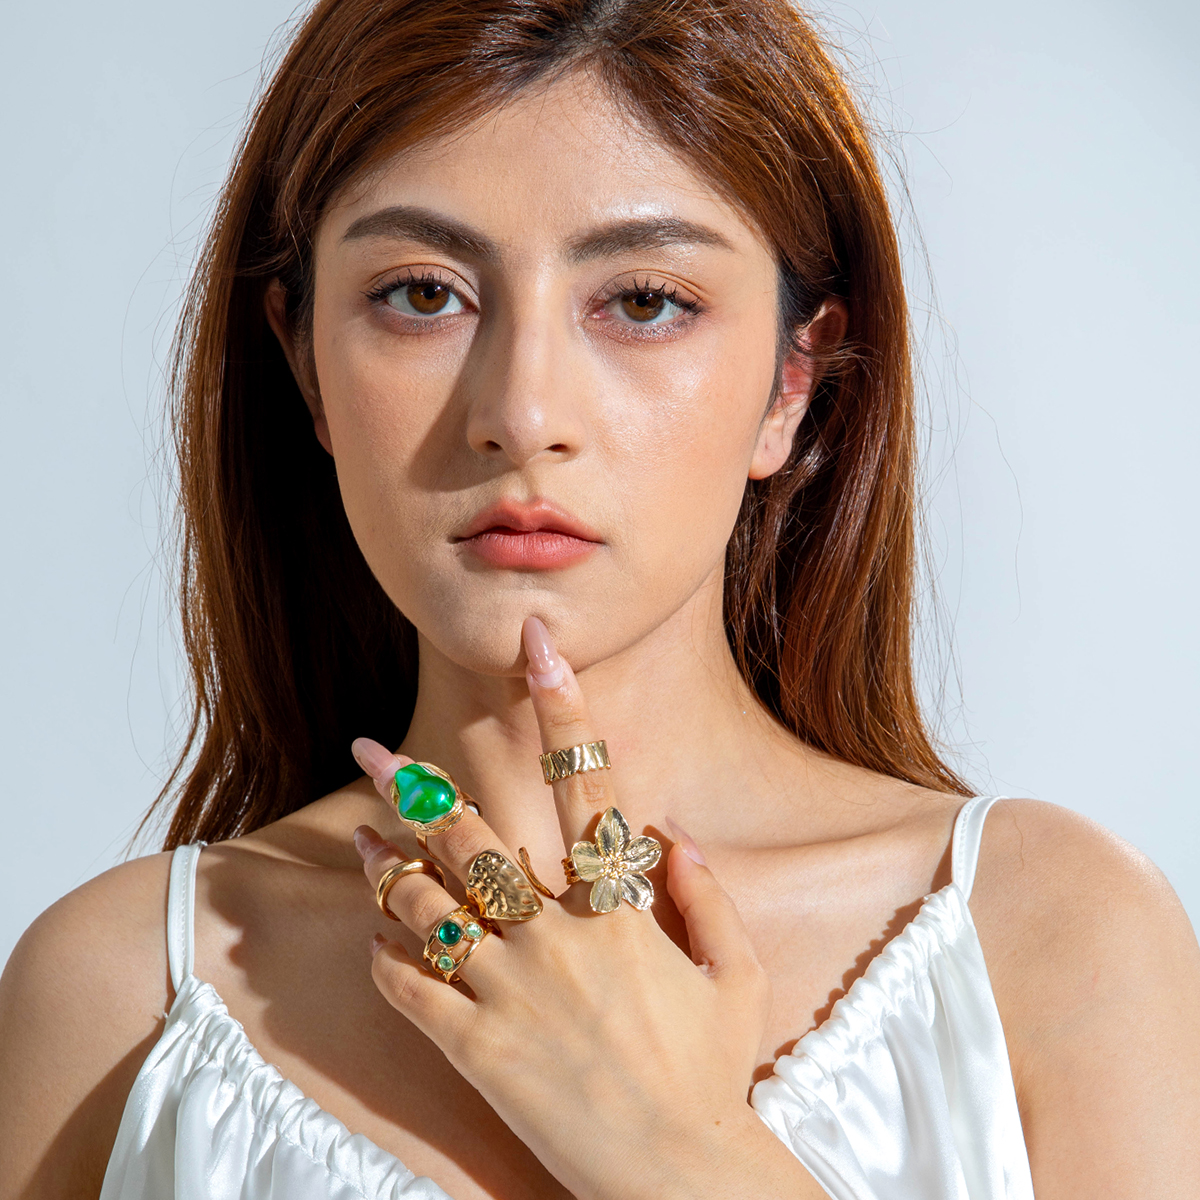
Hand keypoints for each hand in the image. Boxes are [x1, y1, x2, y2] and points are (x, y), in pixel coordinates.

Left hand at [350, 617, 786, 1199]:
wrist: (676, 1175)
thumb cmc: (711, 1070)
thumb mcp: (736, 973)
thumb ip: (706, 892)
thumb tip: (669, 828)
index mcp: (620, 909)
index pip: (589, 783)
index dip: (565, 706)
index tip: (539, 646)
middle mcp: (557, 937)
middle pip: (472, 836)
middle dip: (414, 783)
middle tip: (369, 746)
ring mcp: (511, 994)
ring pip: (425, 905)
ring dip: (386, 865)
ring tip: (361, 837)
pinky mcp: (477, 1051)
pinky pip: (410, 989)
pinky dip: (386, 954)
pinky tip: (378, 933)